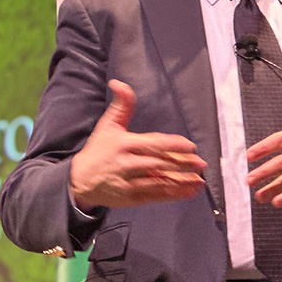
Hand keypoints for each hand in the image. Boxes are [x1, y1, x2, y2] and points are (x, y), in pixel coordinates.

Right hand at [70, 80, 206, 210]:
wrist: (79, 180)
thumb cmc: (98, 150)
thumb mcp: (107, 125)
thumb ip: (121, 105)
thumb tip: (119, 83)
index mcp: (124, 144)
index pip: (153, 144)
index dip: (173, 145)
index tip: (190, 146)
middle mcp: (127, 164)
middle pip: (159, 164)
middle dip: (182, 164)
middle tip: (201, 164)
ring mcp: (128, 183)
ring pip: (159, 182)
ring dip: (181, 182)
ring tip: (199, 181)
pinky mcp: (130, 198)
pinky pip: (155, 196)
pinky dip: (173, 195)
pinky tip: (188, 192)